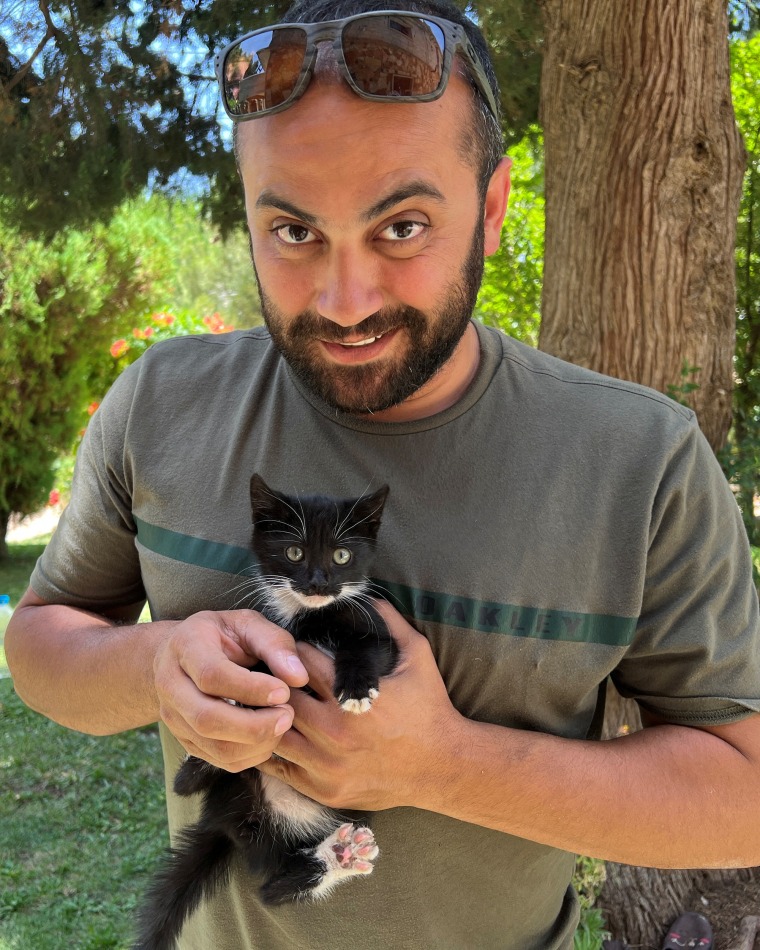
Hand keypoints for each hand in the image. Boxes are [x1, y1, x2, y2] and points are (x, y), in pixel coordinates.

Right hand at [153, 610, 308, 770]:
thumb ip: (274, 644)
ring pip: (212, 745)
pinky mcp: (184, 739)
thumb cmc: (222, 635)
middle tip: (288, 715)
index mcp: (184, 647)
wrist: (182, 653)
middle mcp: (170, 684)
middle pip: (207, 718)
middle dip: (254, 725)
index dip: (251, 689)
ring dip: (255, 743)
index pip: (211, 676)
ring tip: (281, 724)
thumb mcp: (248, 624)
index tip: (284, 691)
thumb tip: (299, 677)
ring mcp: (173, 717)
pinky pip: (218, 760)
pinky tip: (268, 737)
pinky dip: (250, 755)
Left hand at [257, 601, 465, 811]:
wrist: (443, 766)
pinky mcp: (324, 789)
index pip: (301, 663)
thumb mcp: (418, 657)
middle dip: (279, 682)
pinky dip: (275, 750)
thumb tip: (370, 596)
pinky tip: (281, 734)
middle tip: (278, 675)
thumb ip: (391, 623)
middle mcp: (334, 731)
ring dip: (274, 715)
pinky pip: (281, 768)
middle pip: (283, 697)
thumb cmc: (430, 708)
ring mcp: (327, 765)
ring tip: (277, 704)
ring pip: (276, 732)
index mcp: (350, 696)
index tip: (298, 651)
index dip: (296, 652)